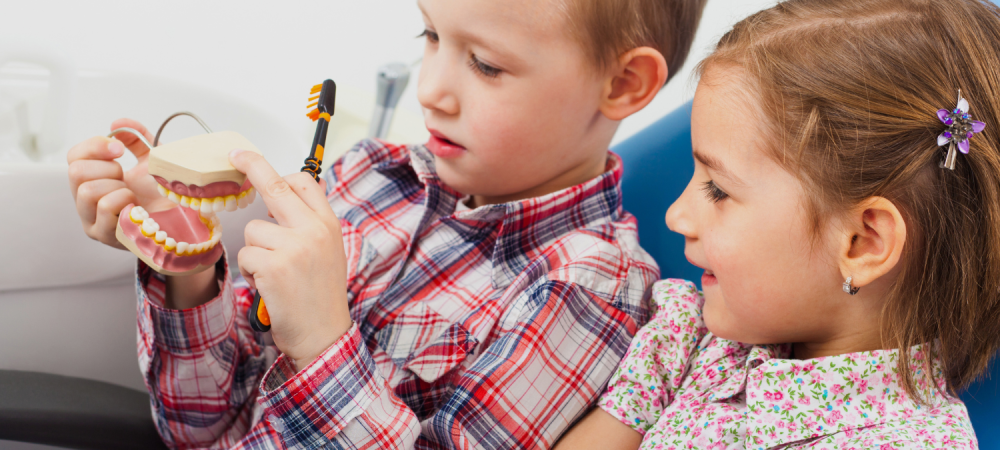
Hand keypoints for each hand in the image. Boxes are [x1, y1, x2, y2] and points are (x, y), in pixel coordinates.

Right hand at [67, 118, 174, 249]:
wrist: (185, 216)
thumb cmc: (164, 191)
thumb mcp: (150, 158)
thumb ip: (135, 137)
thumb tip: (117, 123)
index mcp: (92, 180)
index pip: (74, 156)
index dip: (95, 146)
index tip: (119, 149)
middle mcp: (85, 201)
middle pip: (75, 172)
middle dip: (107, 168)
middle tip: (127, 177)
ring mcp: (91, 220)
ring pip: (86, 191)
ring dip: (117, 187)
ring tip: (133, 195)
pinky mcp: (104, 235)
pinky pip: (105, 207)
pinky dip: (124, 200)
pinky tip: (136, 208)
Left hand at [230, 150, 351, 370]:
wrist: (324, 335)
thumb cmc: (321, 297)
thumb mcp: (328, 253)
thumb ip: (308, 226)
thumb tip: (280, 199)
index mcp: (328, 225)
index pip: (304, 183)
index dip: (277, 170)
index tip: (254, 159)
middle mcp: (314, 230)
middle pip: (275, 187)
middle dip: (252, 166)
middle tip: (235, 154)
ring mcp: (294, 246)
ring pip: (253, 230)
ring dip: (256, 251)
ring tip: (275, 274)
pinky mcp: (273, 266)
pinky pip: (246, 255)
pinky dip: (252, 272)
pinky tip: (269, 286)